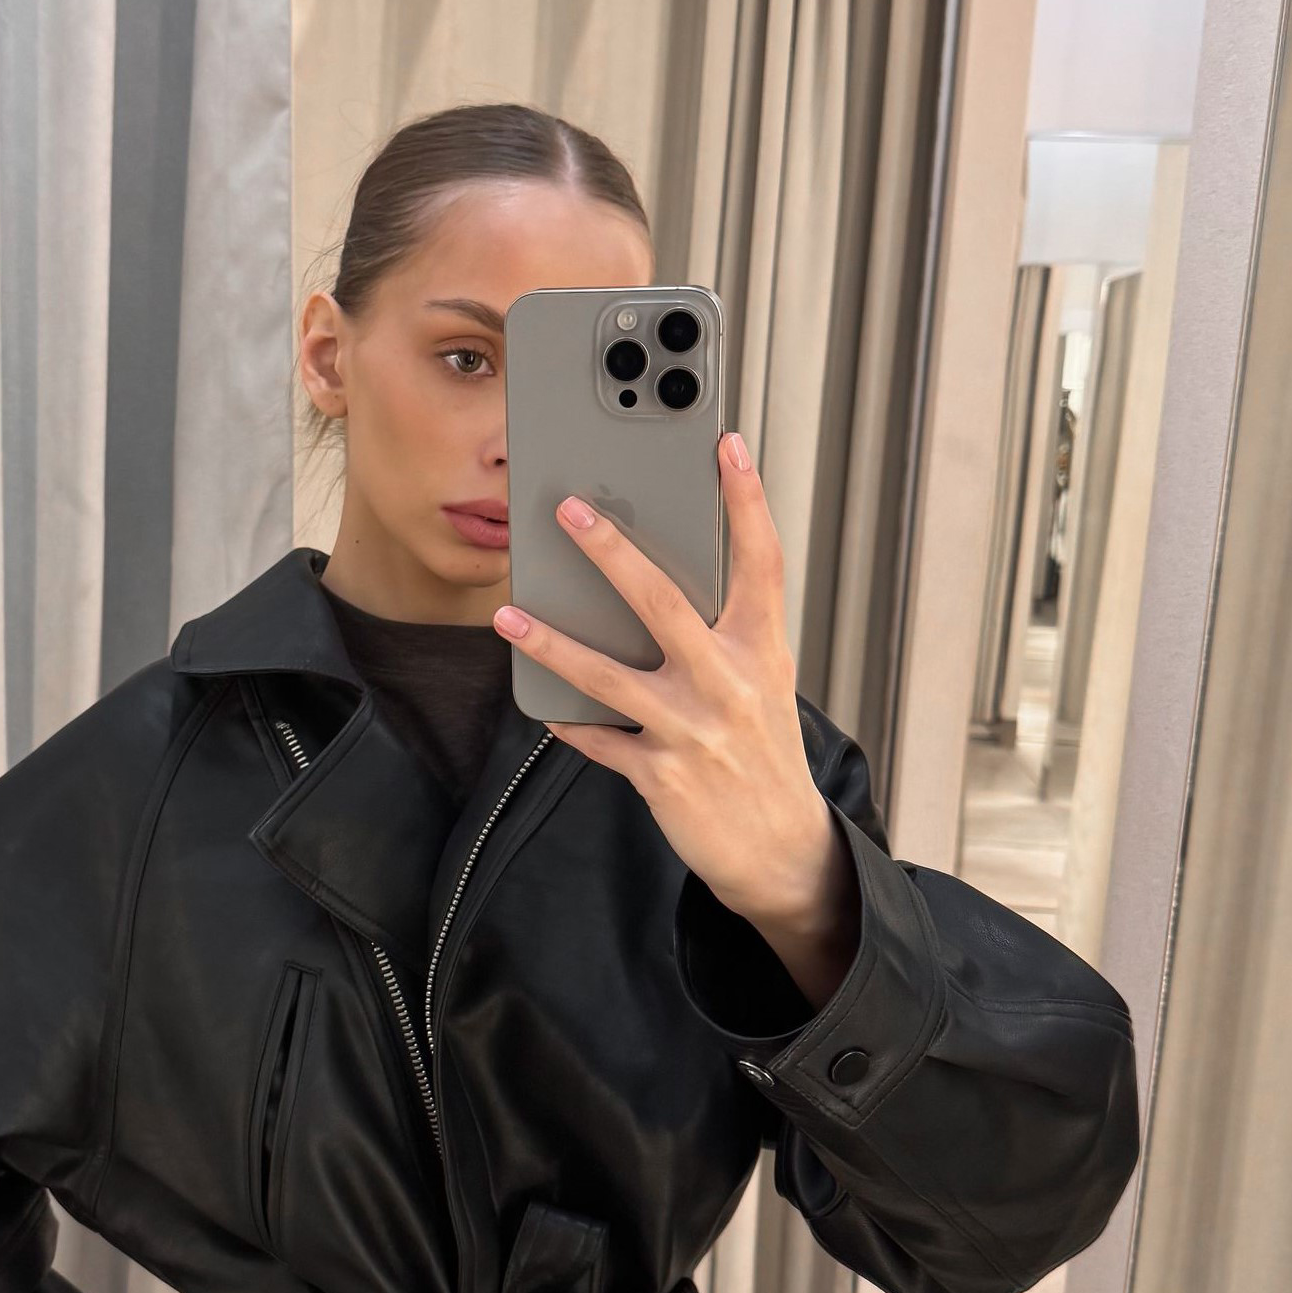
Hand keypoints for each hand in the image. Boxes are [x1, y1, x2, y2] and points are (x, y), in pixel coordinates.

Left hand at [492, 431, 858, 1009]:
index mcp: (763, 651)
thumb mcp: (763, 685)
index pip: (760, 560)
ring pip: (611, 675)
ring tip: (510, 614)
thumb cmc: (763, 755)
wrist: (781, 848)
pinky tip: (546, 710)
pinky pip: (601, 740)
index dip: (745, 499)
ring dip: (554, 641)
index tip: (726, 443)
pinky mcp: (661, 775)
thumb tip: (656, 587)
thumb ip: (724, 635)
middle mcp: (730, 683)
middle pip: (664, 602)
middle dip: (612, 552)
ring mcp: (693, 730)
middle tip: (570, 510)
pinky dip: (571, 723)